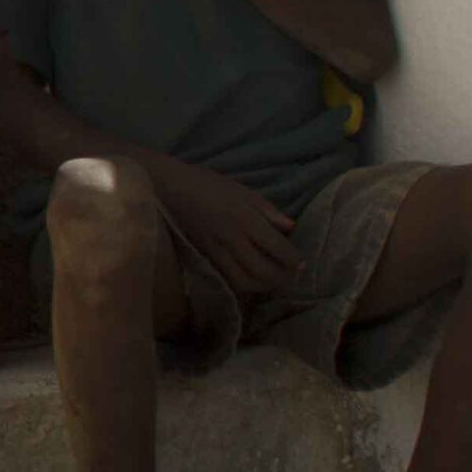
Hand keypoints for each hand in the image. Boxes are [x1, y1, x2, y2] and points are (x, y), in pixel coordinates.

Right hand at [158, 160, 297, 296]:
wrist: (169, 189)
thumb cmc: (208, 185)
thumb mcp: (243, 190)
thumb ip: (268, 211)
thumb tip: (290, 228)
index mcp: (244, 218)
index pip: (275, 247)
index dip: (293, 259)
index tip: (302, 263)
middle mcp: (231, 239)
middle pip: (262, 270)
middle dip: (281, 277)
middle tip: (291, 275)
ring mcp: (215, 251)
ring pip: (244, 281)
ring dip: (263, 286)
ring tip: (274, 280)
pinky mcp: (204, 258)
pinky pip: (228, 279)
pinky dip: (244, 284)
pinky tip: (252, 279)